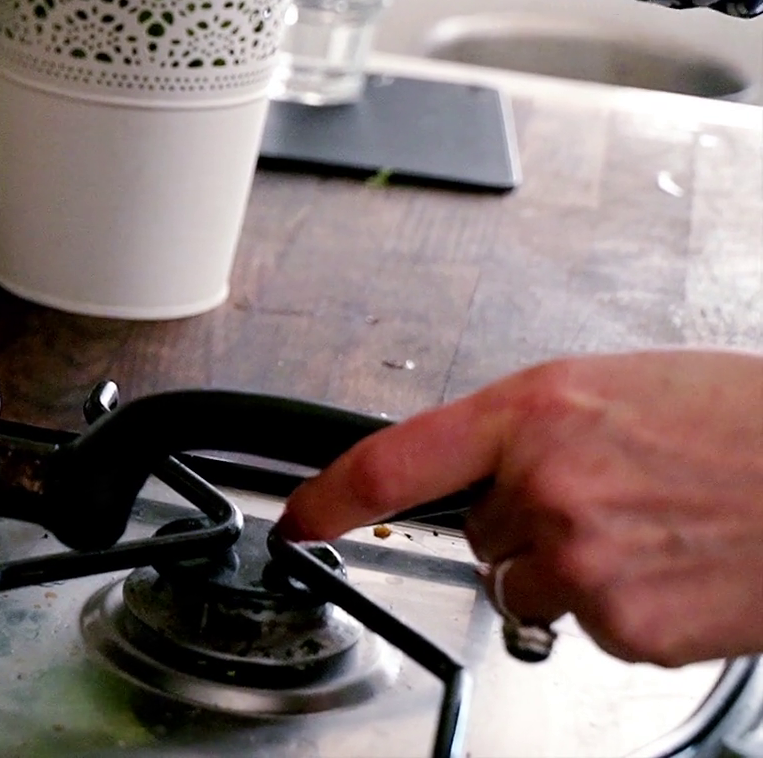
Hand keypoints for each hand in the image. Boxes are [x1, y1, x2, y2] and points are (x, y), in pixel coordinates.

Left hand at [278, 350, 762, 666]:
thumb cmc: (740, 422)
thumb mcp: (615, 391)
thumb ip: (531, 431)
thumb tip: (472, 475)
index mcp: (534, 410)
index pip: (392, 461)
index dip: (329, 496)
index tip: (297, 520)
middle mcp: (545, 485)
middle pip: (480, 532)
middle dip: (529, 521)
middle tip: (615, 497)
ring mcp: (582, 559)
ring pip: (526, 584)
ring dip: (573, 569)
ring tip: (653, 530)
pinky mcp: (624, 622)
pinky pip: (585, 624)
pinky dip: (624, 607)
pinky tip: (676, 566)